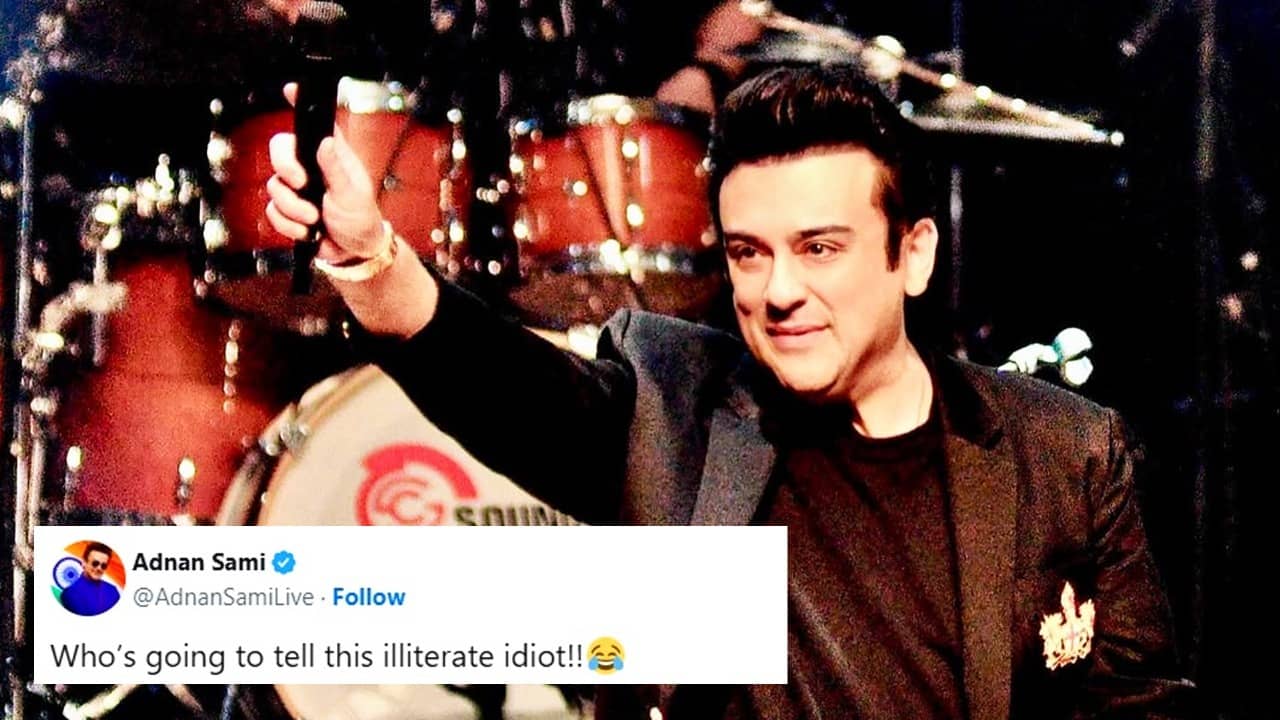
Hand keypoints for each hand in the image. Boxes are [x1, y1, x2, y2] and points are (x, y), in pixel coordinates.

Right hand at [264, 83, 385, 263]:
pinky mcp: (287, 209)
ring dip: (293, 208)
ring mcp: (296, 187)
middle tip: (301, 184)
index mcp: (330, 154)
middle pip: (278, 149)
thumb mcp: (353, 194)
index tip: (290, 89)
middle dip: (285, 167)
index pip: (313, 123)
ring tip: (314, 219)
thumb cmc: (360, 218)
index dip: (300, 103)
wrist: (352, 251)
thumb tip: (324, 142)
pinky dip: (289, 225)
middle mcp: (310, 165)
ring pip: (273, 186)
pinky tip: (307, 231)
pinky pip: (272, 211)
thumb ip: (336, 169)